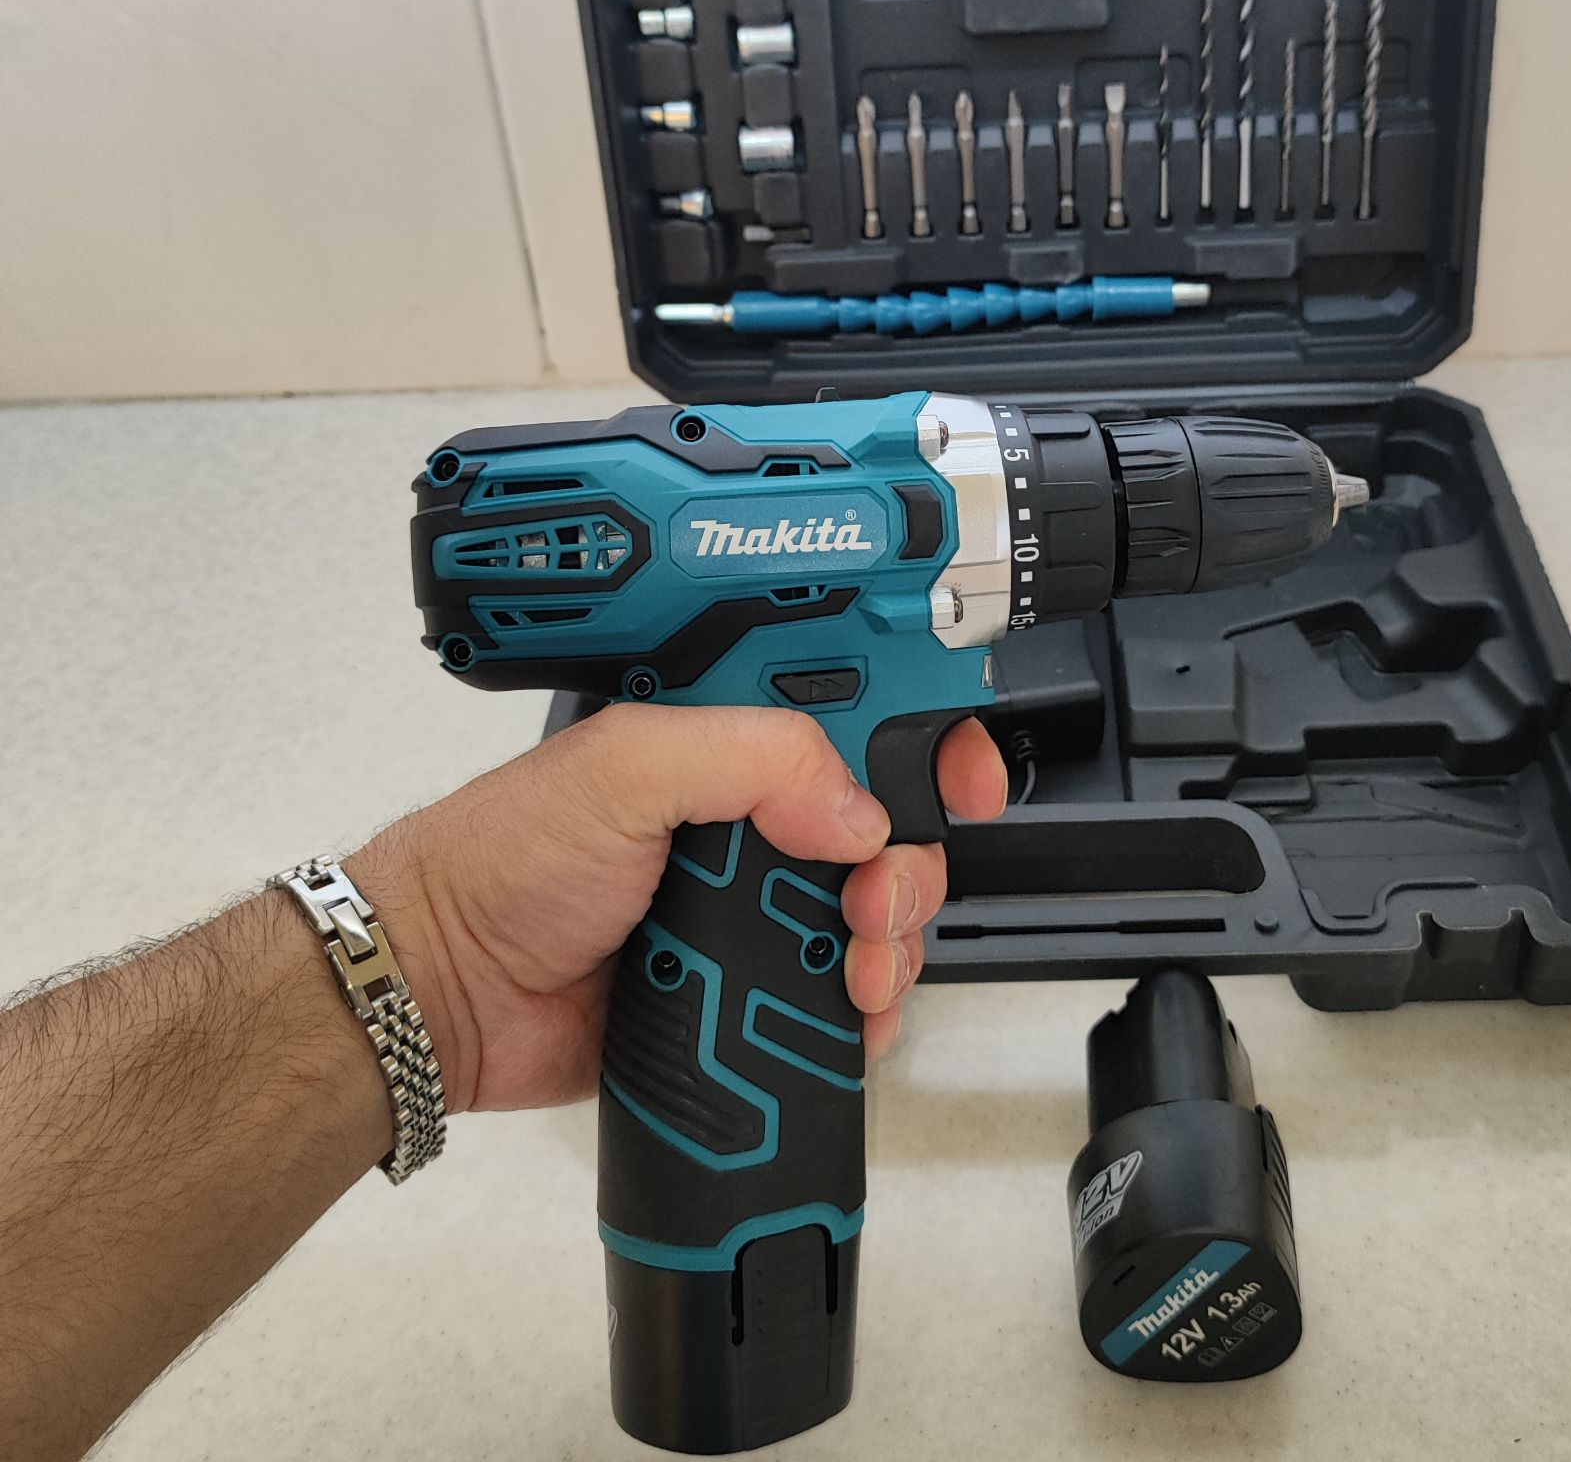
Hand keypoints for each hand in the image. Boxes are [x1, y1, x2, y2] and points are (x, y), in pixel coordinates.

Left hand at [347, 705, 1005, 1114]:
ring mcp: (753, 910)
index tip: (964, 778)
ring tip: (857, 975)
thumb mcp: (624, 768)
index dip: (926, 737)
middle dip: (910, 866)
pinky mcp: (749, 992)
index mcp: (727, 743)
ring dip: (894, 945)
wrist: (442, 997)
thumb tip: (858, 817)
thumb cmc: (505, 861)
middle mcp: (752, 819)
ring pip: (878, 916)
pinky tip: (853, 1019)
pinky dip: (867, 1011)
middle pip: (890, 826)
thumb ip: (749, 758)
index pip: (856, 715)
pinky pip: (841, 999)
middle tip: (874, 905)